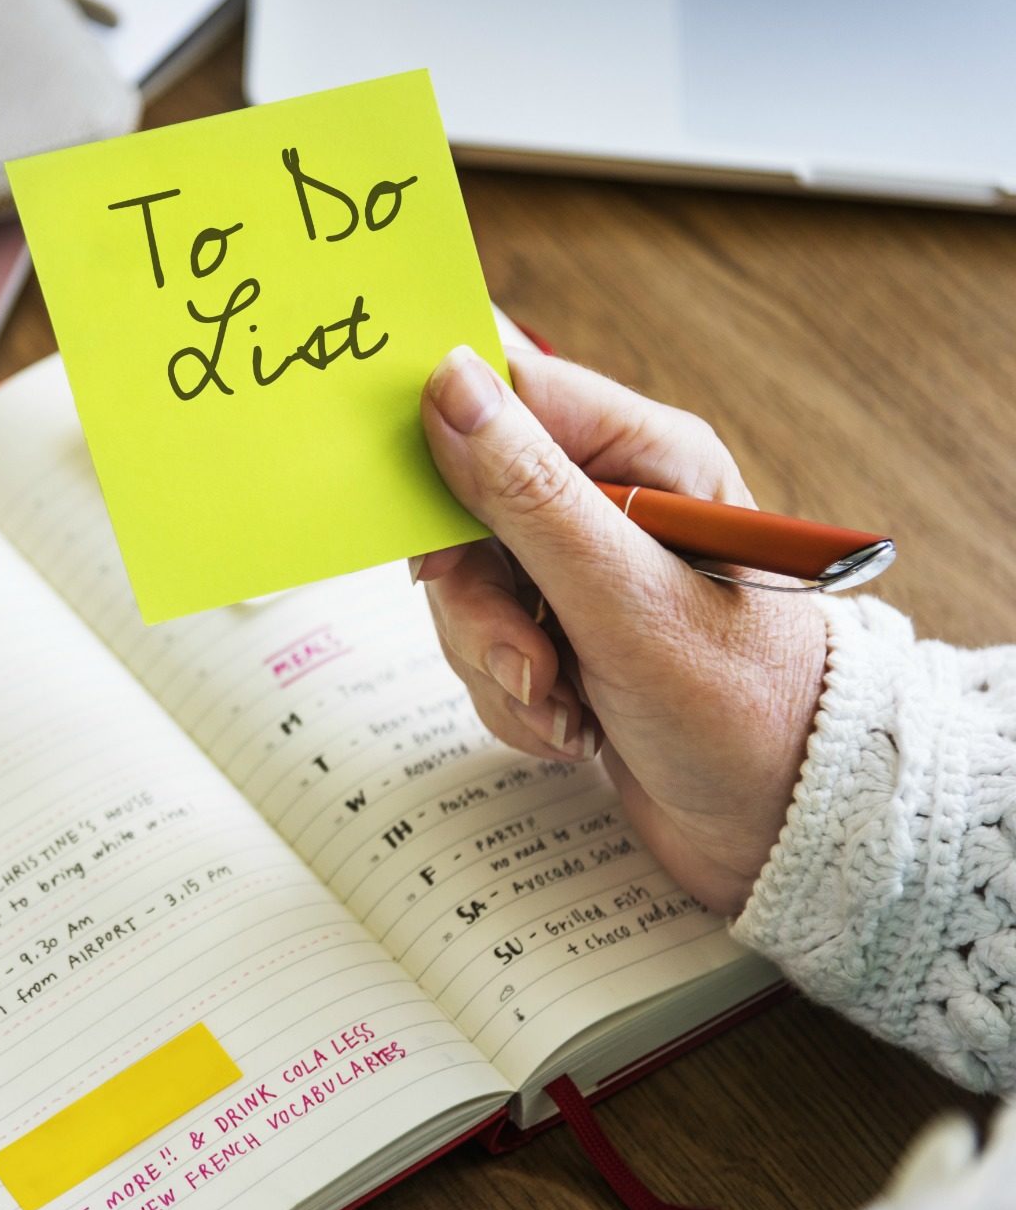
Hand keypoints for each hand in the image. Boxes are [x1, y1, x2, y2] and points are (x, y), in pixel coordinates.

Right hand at [414, 345, 827, 912]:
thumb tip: (450, 381)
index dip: (446, 454)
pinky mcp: (563, 629)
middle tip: (528, 659)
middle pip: (465, 508)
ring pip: (466, 589)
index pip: (506, 397)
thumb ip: (528, 492)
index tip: (427, 534)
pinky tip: (573, 726)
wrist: (782, 827)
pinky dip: (513, 698)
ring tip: (566, 707)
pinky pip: (484, 644)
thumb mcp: (622, 597)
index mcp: (644, 454)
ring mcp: (582, 568)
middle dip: (478, 603)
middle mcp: (611, 499)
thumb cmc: (741, 707)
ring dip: (500, 663)